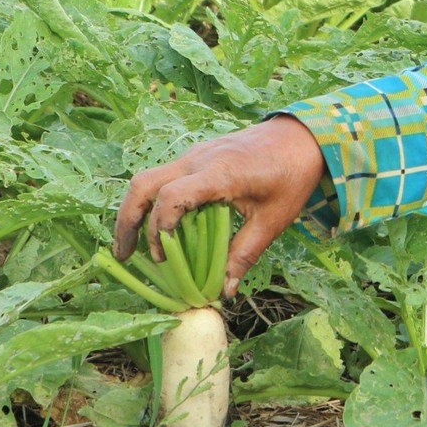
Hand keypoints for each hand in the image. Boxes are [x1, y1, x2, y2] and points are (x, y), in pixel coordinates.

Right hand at [112, 115, 326, 298]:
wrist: (302, 135)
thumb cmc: (292, 175)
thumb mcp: (273, 219)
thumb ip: (246, 253)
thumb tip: (225, 291)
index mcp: (220, 173)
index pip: (172, 196)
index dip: (161, 227)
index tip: (166, 256)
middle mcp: (198, 159)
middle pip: (144, 184)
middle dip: (128, 221)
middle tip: (125, 255)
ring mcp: (194, 154)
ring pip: (148, 178)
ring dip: (134, 210)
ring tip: (132, 246)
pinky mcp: (196, 156)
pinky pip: (163, 176)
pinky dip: (152, 201)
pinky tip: (159, 227)